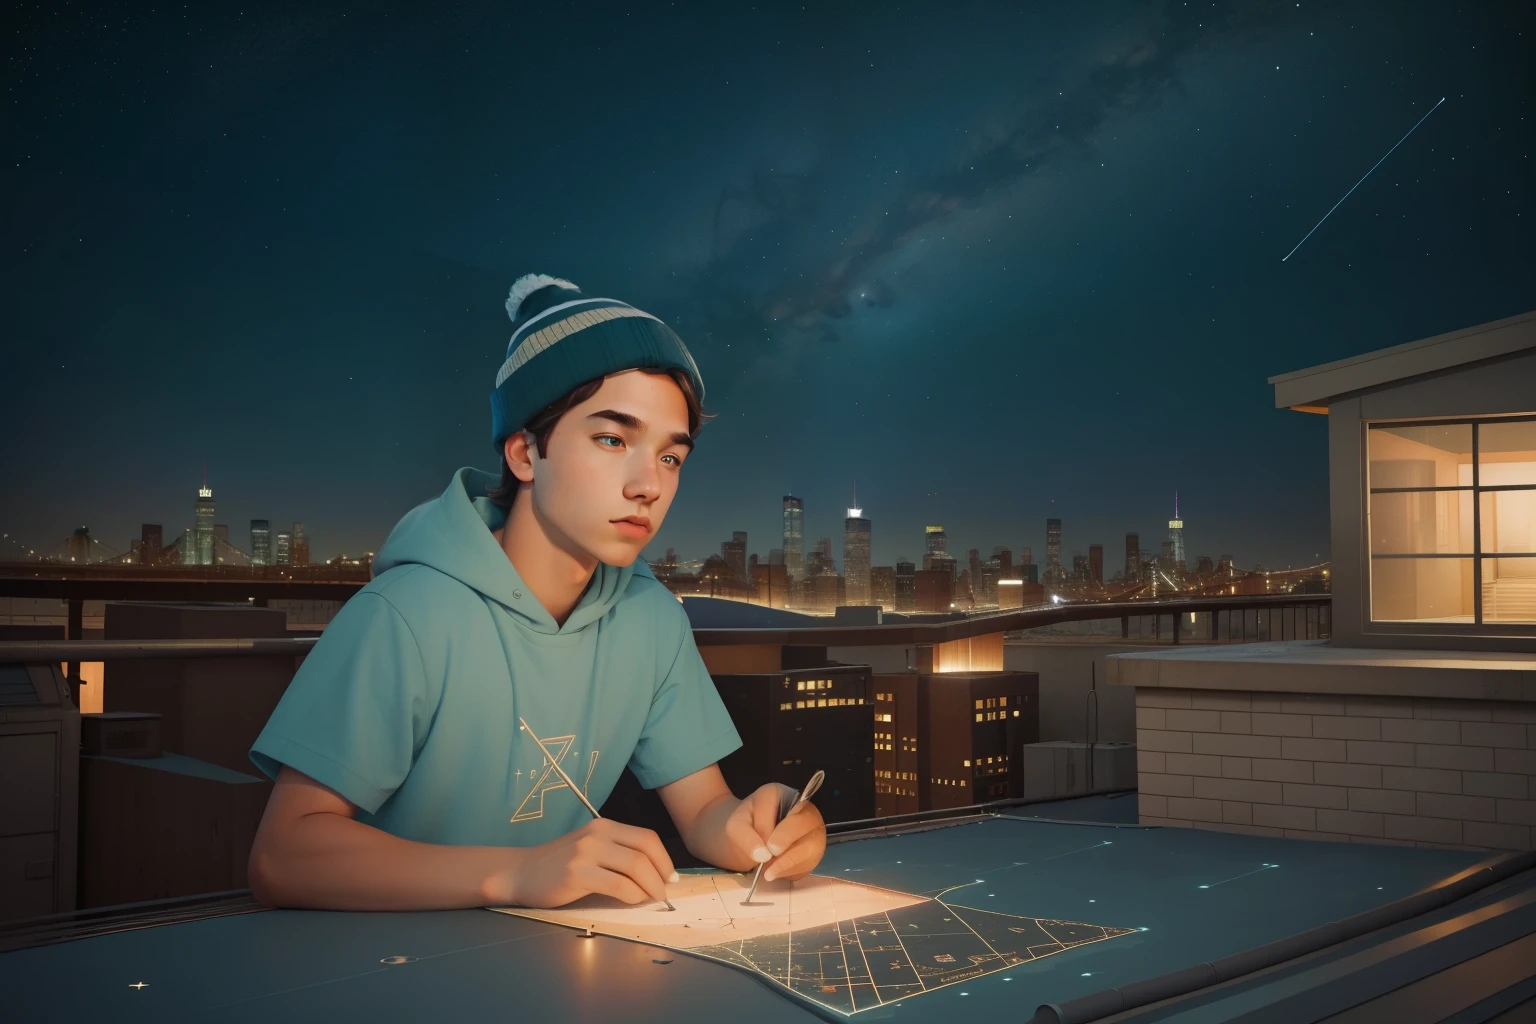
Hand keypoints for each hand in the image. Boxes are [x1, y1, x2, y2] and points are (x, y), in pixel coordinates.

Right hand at [484, 818, 676, 908]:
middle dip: (661, 874)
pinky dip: (632, 895)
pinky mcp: (577, 873)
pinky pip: (618, 885)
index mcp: (604, 826)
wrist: (521, 873)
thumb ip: (618, 854)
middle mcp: (597, 834)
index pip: (646, 837)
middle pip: (645, 850)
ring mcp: (586, 852)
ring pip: (635, 866)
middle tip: (665, 892)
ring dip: (651, 886)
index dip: (664, 858)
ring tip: (652, 898)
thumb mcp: (591, 849)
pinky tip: (632, 900)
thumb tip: (655, 873)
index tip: (670, 876)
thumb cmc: (559, 865)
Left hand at [724, 783, 826, 882]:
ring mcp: (813, 830)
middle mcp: (803, 808)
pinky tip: (776, 871)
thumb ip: (745, 836)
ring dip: (789, 862)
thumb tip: (763, 855)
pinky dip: (792, 871)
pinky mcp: (814, 850)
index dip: (767, 828)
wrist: (753, 841)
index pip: (780, 807)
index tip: (758, 846)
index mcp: (780, 794)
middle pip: (807, 821)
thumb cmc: (747, 828)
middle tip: (770, 855)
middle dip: (787, 839)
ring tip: (768, 872)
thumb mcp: (736, 827)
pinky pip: (811, 862)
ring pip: (813, 844)